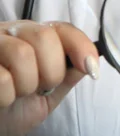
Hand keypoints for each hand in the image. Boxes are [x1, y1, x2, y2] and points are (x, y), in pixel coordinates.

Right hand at [0, 20, 98, 135]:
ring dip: (27, 85)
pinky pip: (2, 78)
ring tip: (19, 94)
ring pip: (22, 53)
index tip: (92, 69)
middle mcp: (14, 33)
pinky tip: (3, 99)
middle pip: (44, 37)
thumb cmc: (16, 109)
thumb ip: (67, 77)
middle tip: (42, 88)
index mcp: (35, 36)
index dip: (81, 46)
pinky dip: (7, 96)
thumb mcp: (48, 96)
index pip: (63, 29)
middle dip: (52, 71)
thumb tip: (92, 62)